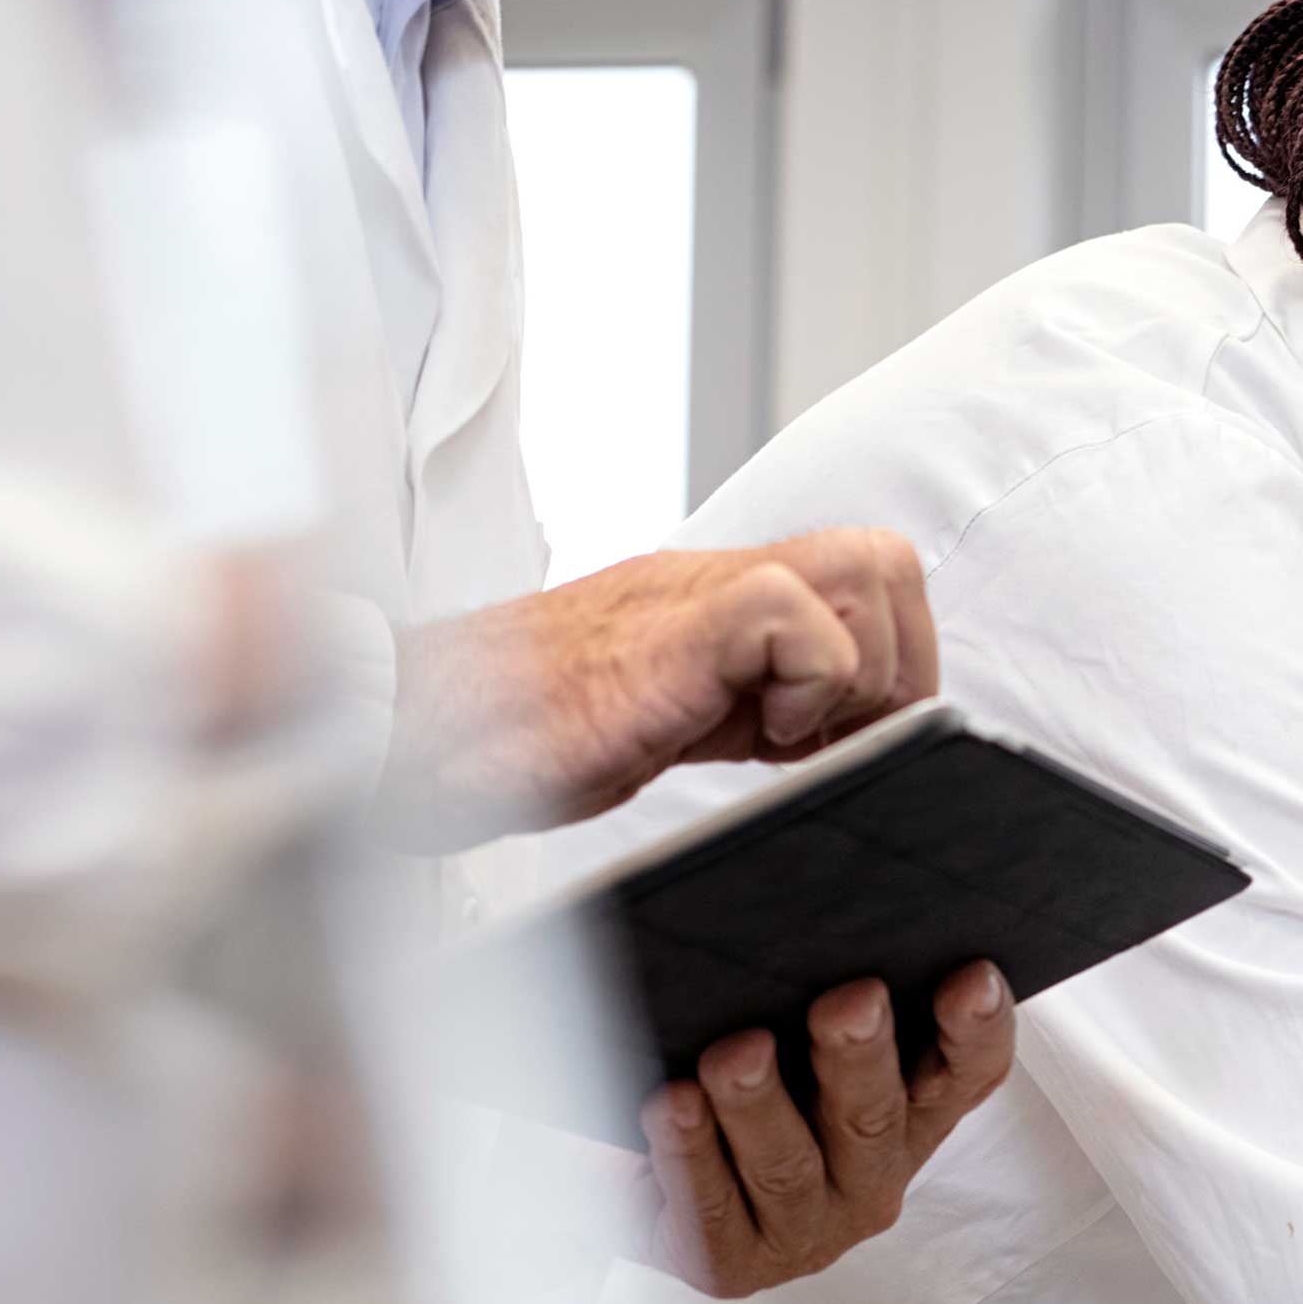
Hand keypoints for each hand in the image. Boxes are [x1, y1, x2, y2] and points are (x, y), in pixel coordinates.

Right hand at [374, 529, 935, 848]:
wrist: (410, 729)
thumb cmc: (513, 738)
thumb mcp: (663, 714)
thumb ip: (743, 701)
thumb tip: (835, 743)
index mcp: (722, 597)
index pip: (869, 578)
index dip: (889, 663)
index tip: (841, 743)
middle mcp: (718, 577)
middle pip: (885, 560)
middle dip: (892, 666)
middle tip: (826, 740)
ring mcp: (697, 591)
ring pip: (864, 568)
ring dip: (855, 669)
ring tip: (788, 735)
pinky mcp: (676, 624)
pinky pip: (794, 613)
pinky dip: (807, 681)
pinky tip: (753, 736)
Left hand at [641, 964, 1013, 1298]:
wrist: (650, 1184)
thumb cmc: (743, 1081)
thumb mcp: (796, 1034)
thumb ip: (818, 991)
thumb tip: (807, 922)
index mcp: (911, 1116)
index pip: (967, 1074)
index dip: (976, 1031)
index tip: (973, 976)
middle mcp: (870, 1179)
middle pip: (875, 1119)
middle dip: (861, 1058)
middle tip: (851, 1002)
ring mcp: (805, 1229)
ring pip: (788, 1167)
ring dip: (760, 1105)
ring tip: (735, 1055)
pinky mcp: (730, 1263)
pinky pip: (710, 1209)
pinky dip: (690, 1153)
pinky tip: (673, 1104)